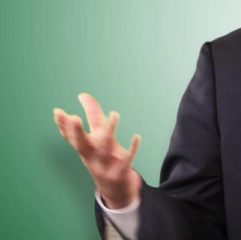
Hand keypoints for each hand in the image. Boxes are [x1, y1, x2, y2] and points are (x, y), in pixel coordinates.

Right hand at [53, 93, 142, 208]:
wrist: (116, 190)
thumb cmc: (105, 158)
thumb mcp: (98, 138)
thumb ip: (93, 116)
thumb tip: (83, 94)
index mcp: (85, 149)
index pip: (72, 137)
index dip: (63, 126)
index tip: (57, 112)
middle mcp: (92, 157)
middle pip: (81, 144)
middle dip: (76, 132)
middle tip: (73, 118)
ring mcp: (105, 165)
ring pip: (105, 148)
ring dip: (110, 131)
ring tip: (115, 113)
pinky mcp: (120, 172)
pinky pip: (127, 159)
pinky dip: (132, 148)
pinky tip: (137, 136)